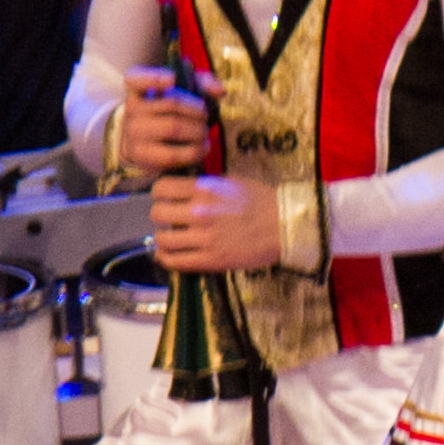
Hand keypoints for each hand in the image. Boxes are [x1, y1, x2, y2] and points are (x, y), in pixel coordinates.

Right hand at [110, 66, 214, 183]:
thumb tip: (220, 91)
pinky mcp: (141, 156)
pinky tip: (203, 147)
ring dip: (198, 130)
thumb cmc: (167, 109)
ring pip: (172, 128)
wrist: (143, 140)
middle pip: (171, 104)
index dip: (154, 78)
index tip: (173, 79)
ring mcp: (133, 133)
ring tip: (205, 132)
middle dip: (197, 109)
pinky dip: (194, 151)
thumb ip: (202, 82)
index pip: (135, 78)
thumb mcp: (182, 89)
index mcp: (136, 87)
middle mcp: (131, 109)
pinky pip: (171, 155)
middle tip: (206, 115)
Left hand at [148, 171, 289, 274]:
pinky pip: (175, 261)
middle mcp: (200, 212)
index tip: (166, 198)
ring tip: (170, 238)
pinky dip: (166, 258)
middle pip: (157, 213)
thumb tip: (184, 189)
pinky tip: (168, 255)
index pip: (162, 188)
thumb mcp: (232, 182)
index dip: (160, 193)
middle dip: (160, 215)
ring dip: (163, 238)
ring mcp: (204, 238)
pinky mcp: (211, 260)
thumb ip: (205, 186)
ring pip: (162, 239)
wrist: (286, 225)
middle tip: (168, 219)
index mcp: (206, 189)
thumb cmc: (263, 201)